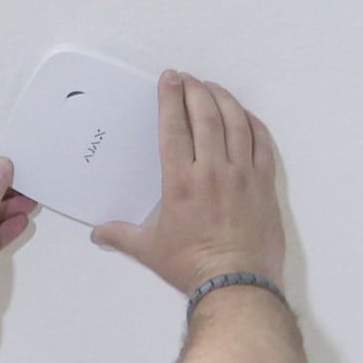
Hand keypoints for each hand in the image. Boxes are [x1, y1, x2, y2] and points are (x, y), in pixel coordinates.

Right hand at [91, 71, 284, 293]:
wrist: (236, 284)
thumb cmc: (192, 266)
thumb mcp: (149, 249)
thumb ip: (121, 235)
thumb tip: (98, 233)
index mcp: (180, 182)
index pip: (174, 128)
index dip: (170, 99)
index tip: (169, 79)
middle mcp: (212, 171)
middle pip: (205, 116)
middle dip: (195, 90)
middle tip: (188, 79)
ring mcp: (242, 175)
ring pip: (235, 123)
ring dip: (223, 100)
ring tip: (213, 88)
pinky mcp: (264, 185)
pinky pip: (262, 144)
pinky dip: (253, 124)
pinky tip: (245, 116)